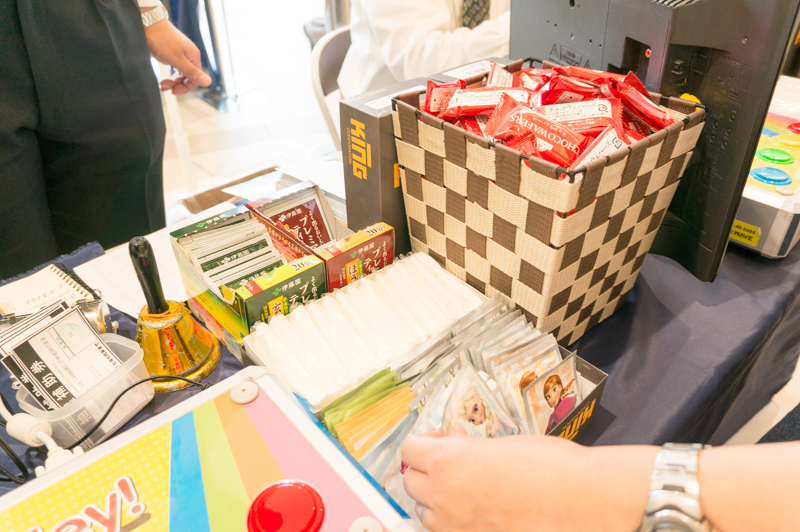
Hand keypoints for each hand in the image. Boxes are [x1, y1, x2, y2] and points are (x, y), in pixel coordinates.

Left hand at [144, 19, 211, 94]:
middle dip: (176, 84)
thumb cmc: (161, 39)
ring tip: (161, 83)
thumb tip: (208, 82)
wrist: (148, 24)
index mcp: (193, 57)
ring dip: (171, 81)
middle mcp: (189, 57)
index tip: (173, 91)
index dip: (185, 87)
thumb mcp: (176, 59)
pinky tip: (163, 79)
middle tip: (163, 86)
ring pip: (180, 75)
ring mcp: (181, 55)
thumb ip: (191, 72)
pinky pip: (175, 70)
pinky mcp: (173, 55)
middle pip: (187, 78)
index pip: (195, 79)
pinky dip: (169, 76)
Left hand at [401, 431, 655, 531]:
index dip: (424, 444)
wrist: (583, 500)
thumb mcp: (500, 444)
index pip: (410, 450)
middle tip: (448, 466)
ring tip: (463, 493)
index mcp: (449, 459)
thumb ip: (468, 449)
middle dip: (426, 472)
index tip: (438, 442)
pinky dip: (454, 523)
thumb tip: (455, 449)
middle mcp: (445, 494)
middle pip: (411, 482)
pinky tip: (477, 514)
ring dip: (436, 502)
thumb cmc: (549, 465)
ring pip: (425, 513)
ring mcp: (456, 525)